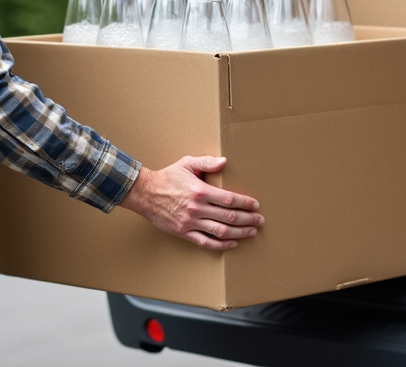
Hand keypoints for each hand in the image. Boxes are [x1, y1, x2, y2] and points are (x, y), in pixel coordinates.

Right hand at [118, 155, 263, 249]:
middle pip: (229, 217)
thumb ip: (206, 162)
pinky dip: (221, 245)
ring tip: (251, 232)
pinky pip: (206, 242)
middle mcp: (197, 208)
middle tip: (260, 221)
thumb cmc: (167, 177)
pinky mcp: (184, 232)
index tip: (255, 205)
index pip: (229, 199)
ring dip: (239, 233)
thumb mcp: (186, 164)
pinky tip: (232, 243)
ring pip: (220, 231)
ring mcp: (191, 222)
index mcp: (200, 191)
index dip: (245, 203)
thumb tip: (225, 161)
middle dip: (247, 219)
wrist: (145, 193)